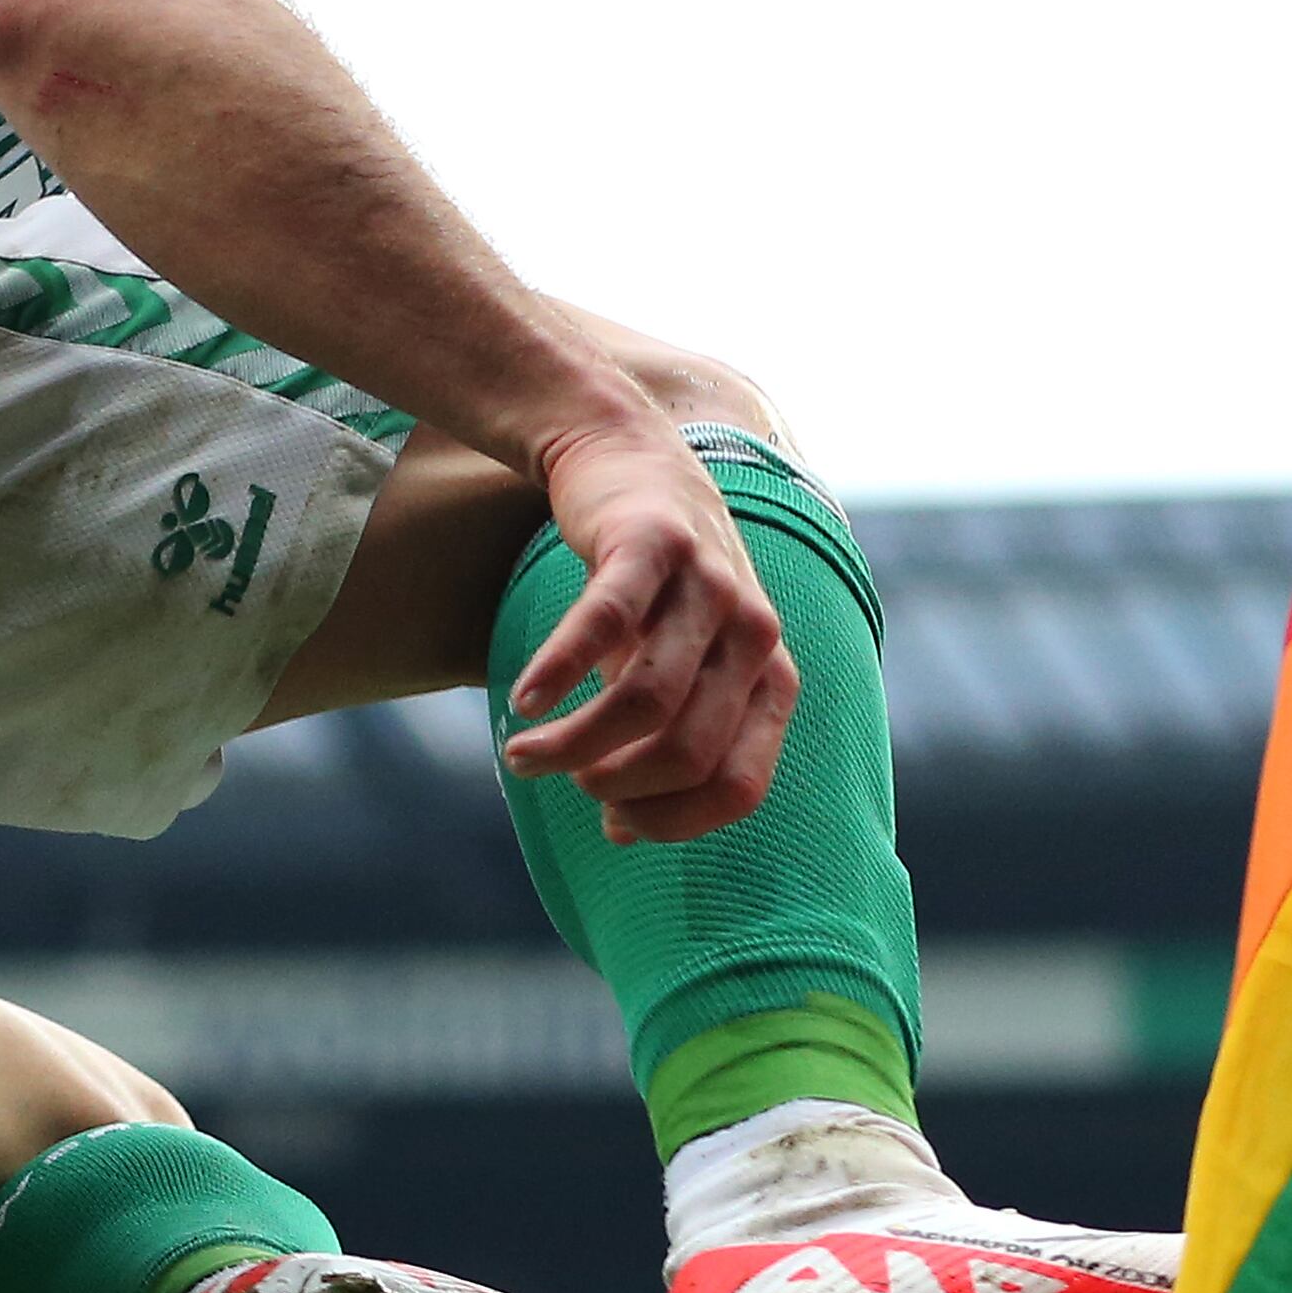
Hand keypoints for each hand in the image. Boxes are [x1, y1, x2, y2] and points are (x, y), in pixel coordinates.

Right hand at [501, 413, 797, 843]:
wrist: (632, 460)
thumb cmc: (652, 588)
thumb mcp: (675, 669)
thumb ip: (664, 742)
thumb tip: (622, 832)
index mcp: (770, 680)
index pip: (738, 788)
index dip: (669, 822)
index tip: (608, 821)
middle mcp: (755, 636)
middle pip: (688, 753)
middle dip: (612, 785)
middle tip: (556, 776)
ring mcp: (710, 585)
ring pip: (647, 701)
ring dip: (573, 744)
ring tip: (521, 753)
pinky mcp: (654, 544)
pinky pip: (604, 624)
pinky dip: (556, 672)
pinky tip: (523, 701)